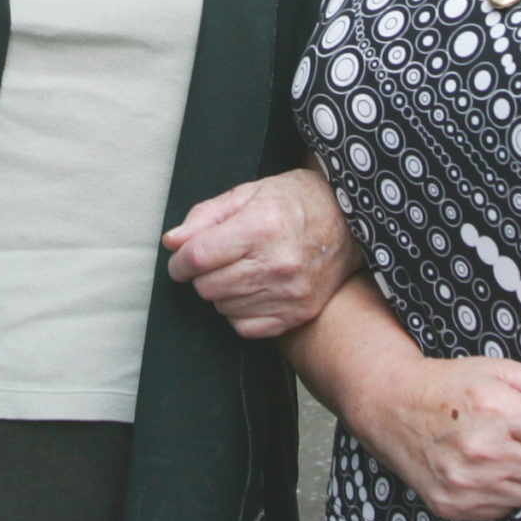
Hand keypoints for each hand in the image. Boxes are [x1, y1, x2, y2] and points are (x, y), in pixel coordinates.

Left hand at [163, 166, 362, 339]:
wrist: (348, 222)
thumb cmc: (295, 202)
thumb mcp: (248, 194)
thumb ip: (205, 217)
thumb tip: (172, 241)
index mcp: (262, 227)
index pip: (200, 256)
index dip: (180, 261)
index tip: (180, 260)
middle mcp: (278, 263)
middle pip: (208, 286)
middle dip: (201, 274)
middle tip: (216, 260)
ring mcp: (290, 293)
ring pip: (223, 307)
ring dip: (221, 291)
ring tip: (241, 269)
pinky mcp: (298, 314)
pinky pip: (245, 327)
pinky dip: (239, 311)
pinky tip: (252, 290)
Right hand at [345, 356, 520, 520]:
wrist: (389, 406)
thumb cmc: (449, 385)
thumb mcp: (499, 371)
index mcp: (496, 408)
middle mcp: (481, 448)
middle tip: (516, 433)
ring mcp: (467, 483)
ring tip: (496, 450)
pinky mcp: (455, 507)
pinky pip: (507, 510)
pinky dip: (501, 493)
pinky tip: (480, 469)